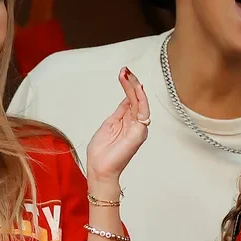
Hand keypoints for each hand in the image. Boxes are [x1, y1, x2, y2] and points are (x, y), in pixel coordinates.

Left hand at [85, 68, 149, 182]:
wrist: (99, 170)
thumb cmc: (102, 153)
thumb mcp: (108, 125)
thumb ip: (119, 113)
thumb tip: (126, 99)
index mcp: (127, 122)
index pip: (131, 100)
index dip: (128, 86)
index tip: (123, 74)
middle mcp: (135, 124)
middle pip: (137, 99)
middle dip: (131, 83)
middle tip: (125, 71)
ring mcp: (138, 128)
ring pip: (141, 102)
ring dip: (134, 87)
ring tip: (127, 75)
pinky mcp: (138, 132)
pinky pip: (142, 111)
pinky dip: (139, 97)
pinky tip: (134, 87)